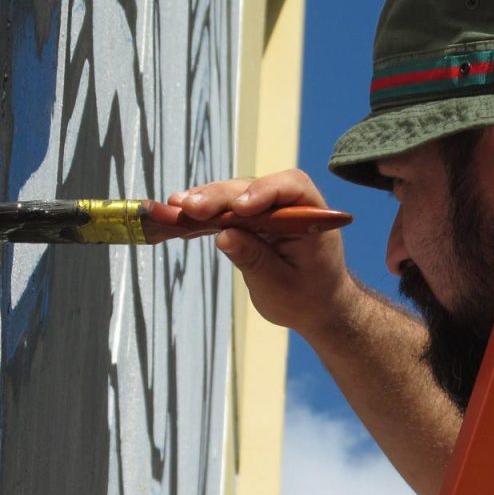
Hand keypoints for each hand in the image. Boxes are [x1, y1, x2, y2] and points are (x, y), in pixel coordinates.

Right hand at [168, 169, 355, 335]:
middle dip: (221, 197)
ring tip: (177, 207)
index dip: (263, 191)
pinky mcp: (253, 219)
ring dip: (208, 200)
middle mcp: (291, 206)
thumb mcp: (280, 286)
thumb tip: (224, 235)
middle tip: (189, 207)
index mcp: (312, 218)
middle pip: (254, 188)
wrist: (315, 306)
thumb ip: (255, 259)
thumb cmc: (306, 298)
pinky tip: (182, 216)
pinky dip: (207, 213)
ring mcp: (270, 209)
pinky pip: (229, 209)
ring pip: (236, 194)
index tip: (239, 208)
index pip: (292, 188)